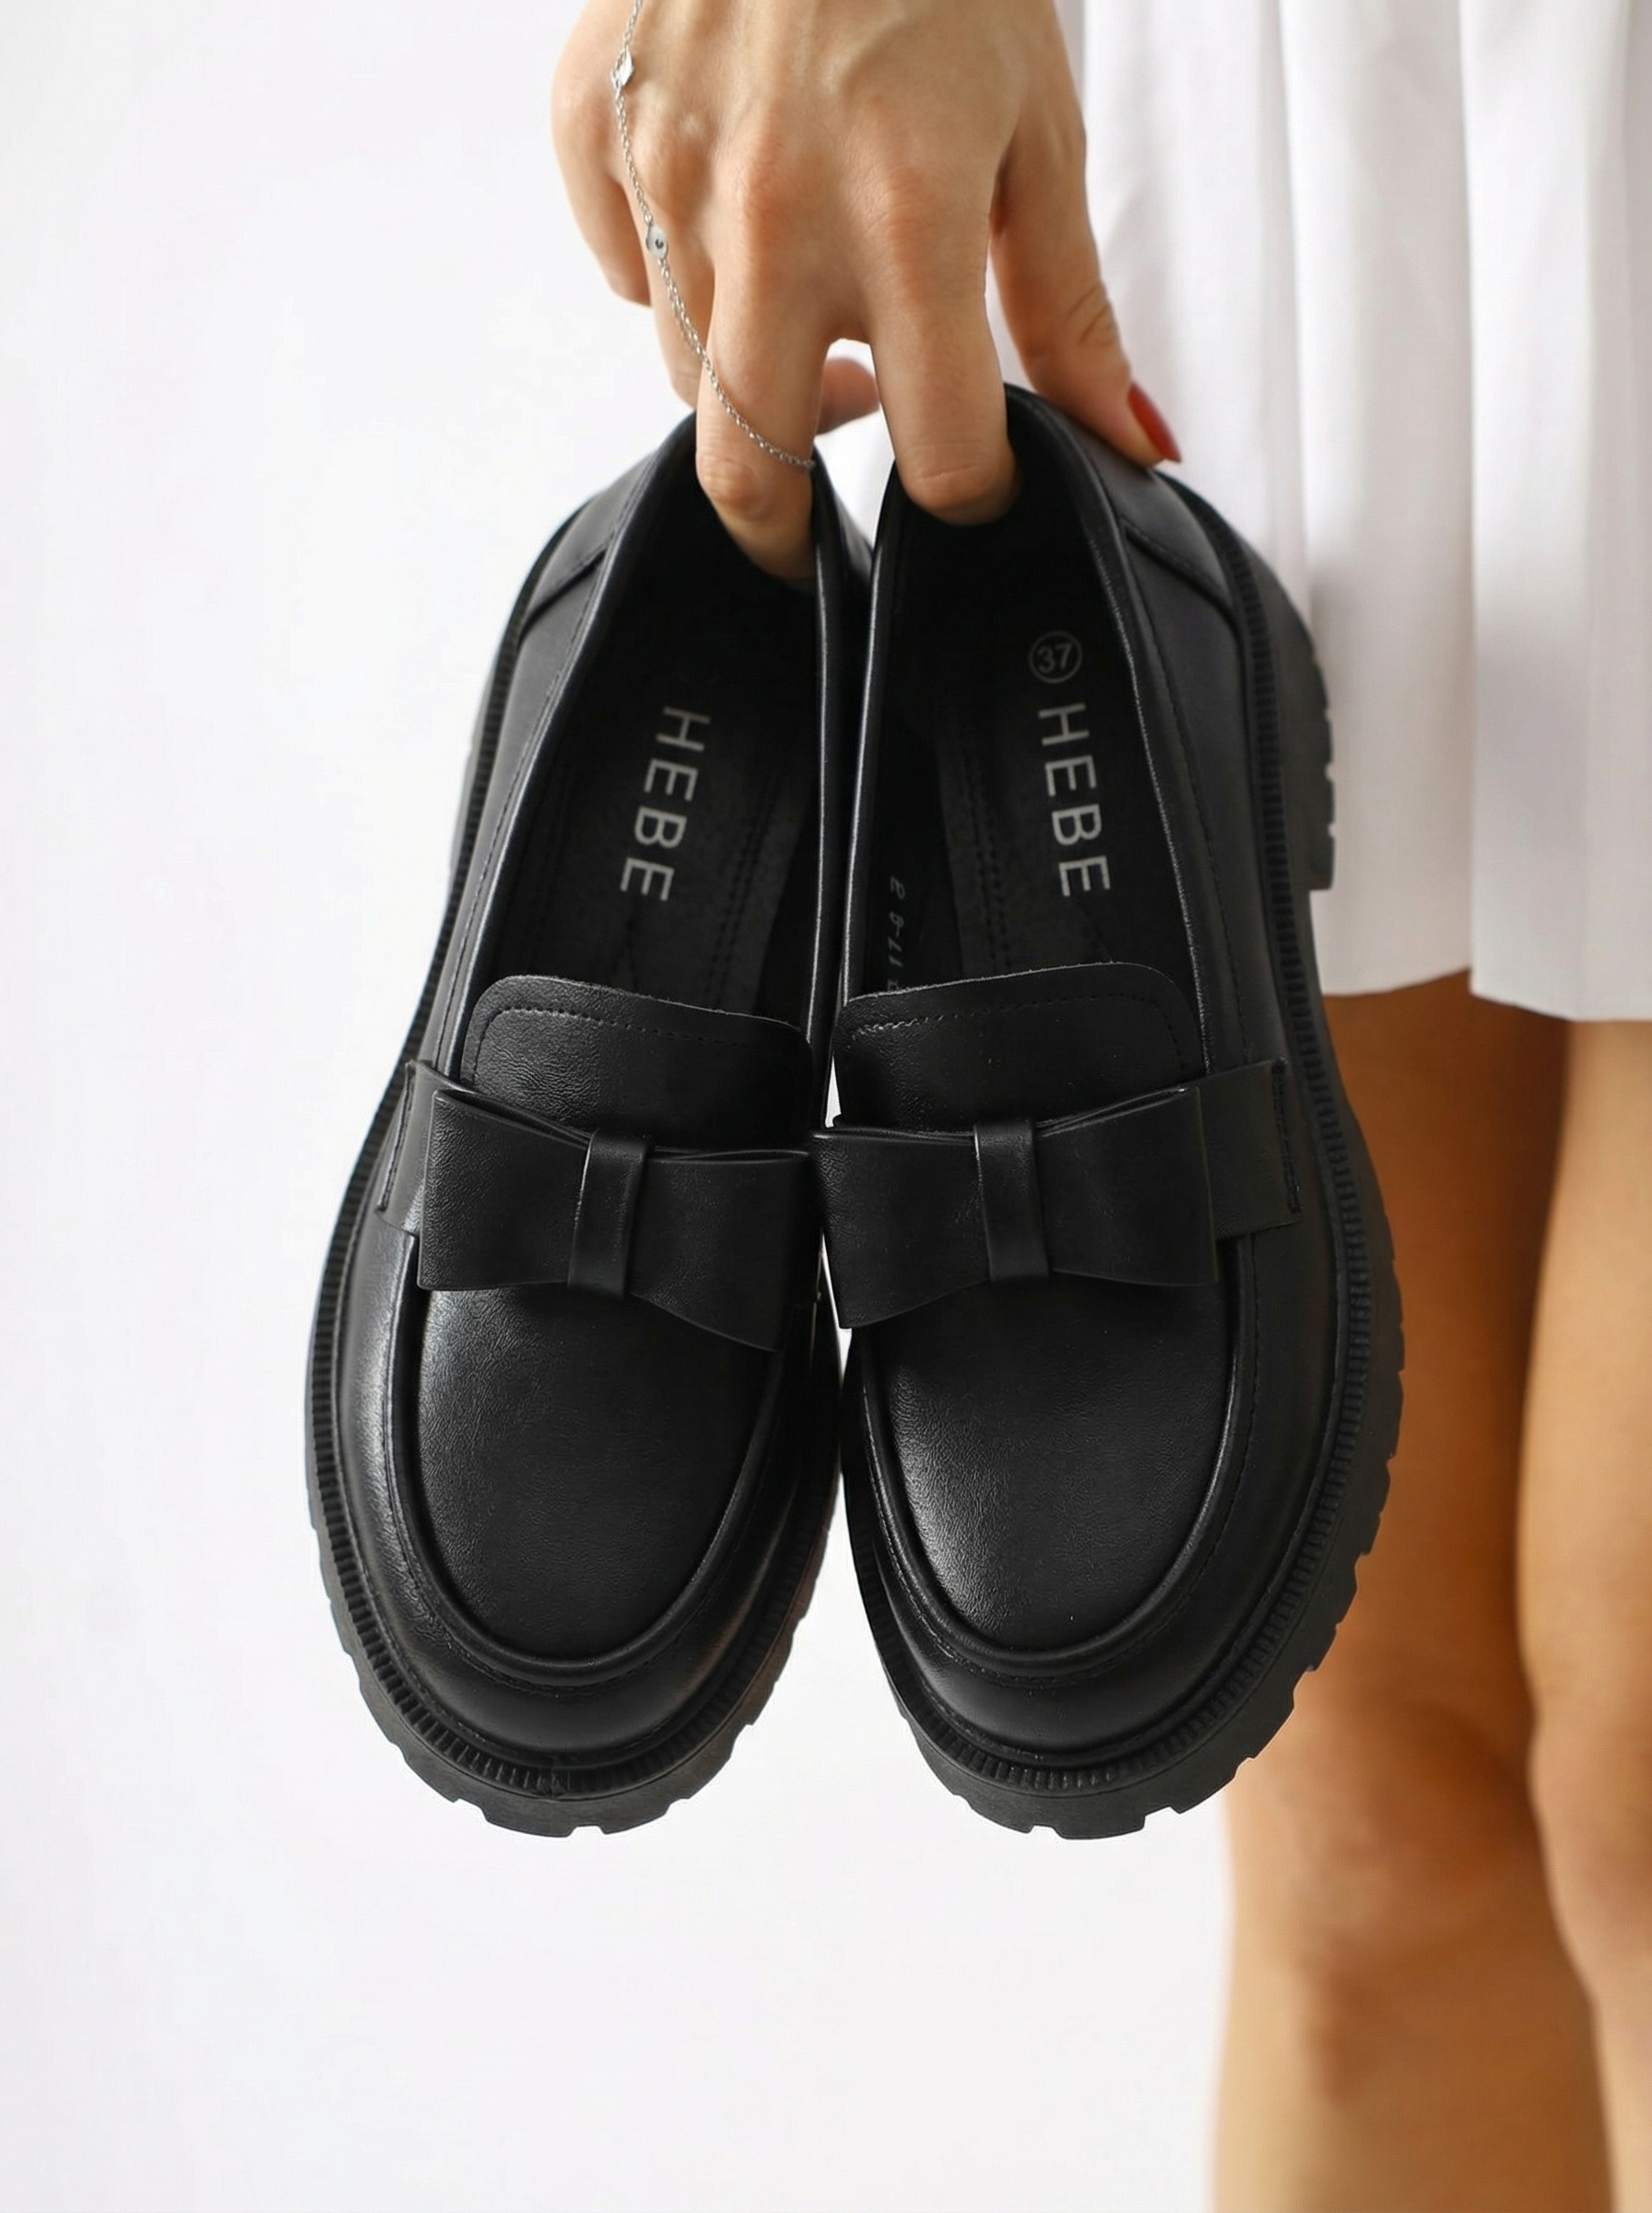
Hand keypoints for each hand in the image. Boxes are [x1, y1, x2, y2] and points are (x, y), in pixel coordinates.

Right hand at [553, 0, 1177, 575]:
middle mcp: (773, 213)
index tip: (973, 485)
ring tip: (809, 308)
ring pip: (689, 378)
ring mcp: (666, 171)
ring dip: (750, 380)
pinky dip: (675, 279)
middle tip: (818, 535)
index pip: (937, 450)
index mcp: (908, 215)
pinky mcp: (592, 127)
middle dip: (790, 536)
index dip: (967, 495)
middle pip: (750, 472)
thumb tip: (1129, 443)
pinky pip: (622, 273)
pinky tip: (731, 219)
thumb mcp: (1039, 134)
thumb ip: (1071, 311)